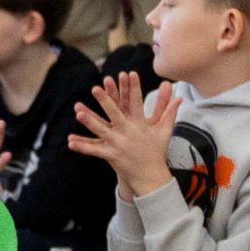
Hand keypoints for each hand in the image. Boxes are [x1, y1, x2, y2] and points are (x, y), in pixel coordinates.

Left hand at [67, 72, 177, 196]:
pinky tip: (70, 142)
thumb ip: (169, 112)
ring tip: (78, 111)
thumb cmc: (157, 152)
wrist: (151, 178)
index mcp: (140, 125)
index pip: (137, 102)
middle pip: (115, 114)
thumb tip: (179, 97)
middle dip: (105, 100)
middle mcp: (128, 133)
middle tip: (96, 87)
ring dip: (90, 121)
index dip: (134, 87)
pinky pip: (94, 150)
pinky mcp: (111, 155)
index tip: (129, 72)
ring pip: (101, 130)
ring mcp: (118, 144)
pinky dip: (83, 147)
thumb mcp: (164, 131)